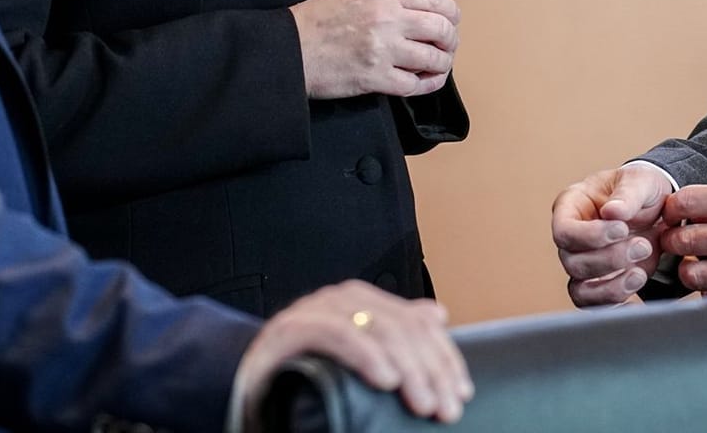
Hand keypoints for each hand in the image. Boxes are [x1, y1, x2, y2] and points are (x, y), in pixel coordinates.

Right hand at [232, 281, 471, 427]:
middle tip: (445, 408)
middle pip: (401, 326)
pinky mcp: (292, 329)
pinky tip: (386, 379)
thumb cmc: (303, 372)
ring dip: (406, 369)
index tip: (461, 391)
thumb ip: (393, 332)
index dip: (444, 357)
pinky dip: (365, 355)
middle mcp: (342, 299)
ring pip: (376, 328)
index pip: (417, 323)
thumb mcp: (357, 356)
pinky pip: (336, 334)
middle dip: (430, 370)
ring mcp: (316, 309)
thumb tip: (437, 314)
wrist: (244, 380)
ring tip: (422, 402)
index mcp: (362, 302)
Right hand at [291, 0, 459, 99]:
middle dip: (451, 39)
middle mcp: (387, 19)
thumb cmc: (319, 21)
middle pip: (441, 28)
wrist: (291, 49)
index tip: (451, 19)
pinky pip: (416, 84)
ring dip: (442, 63)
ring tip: (438, 64)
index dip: (451, 10)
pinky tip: (424, 80)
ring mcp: (382, 50)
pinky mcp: (375, 78)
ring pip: (434, 58)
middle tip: (447, 44)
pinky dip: (427, 84)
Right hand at [551, 163, 670, 305]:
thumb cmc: (642, 188)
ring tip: (640, 273)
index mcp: (572, 207)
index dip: (589, 235)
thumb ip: (627, 194)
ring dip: (612, 287)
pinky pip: (596, 307)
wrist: (662, 210)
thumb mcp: (640, 180)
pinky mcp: (600, 286)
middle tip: (643, 245)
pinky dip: (616, 307)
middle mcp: (573, 239)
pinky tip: (637, 301)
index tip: (622, 229)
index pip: (564, 230)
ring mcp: (584, 264)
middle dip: (610, 259)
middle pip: (572, 262)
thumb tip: (612, 212)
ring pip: (580, 290)